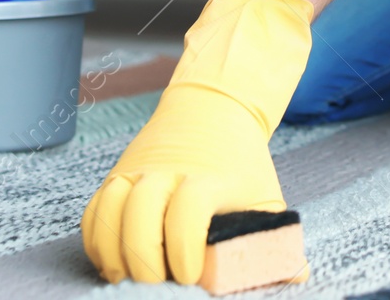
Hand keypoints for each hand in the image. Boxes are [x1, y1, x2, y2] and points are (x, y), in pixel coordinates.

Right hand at [81, 0, 313, 283]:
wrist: (212, 107)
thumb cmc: (240, 163)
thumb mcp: (264, 194)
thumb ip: (276, 237)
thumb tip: (295, 274)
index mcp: (207, 178)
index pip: (187, 211)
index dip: (184, 249)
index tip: (191, 276)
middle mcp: (165, 172)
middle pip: (140, 213)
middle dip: (144, 259)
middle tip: (159, 285)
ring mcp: (136, 172)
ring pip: (109, 210)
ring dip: (113, 252)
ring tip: (128, 280)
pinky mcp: (117, 176)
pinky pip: (93, 211)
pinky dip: (96, 241)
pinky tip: (112, 264)